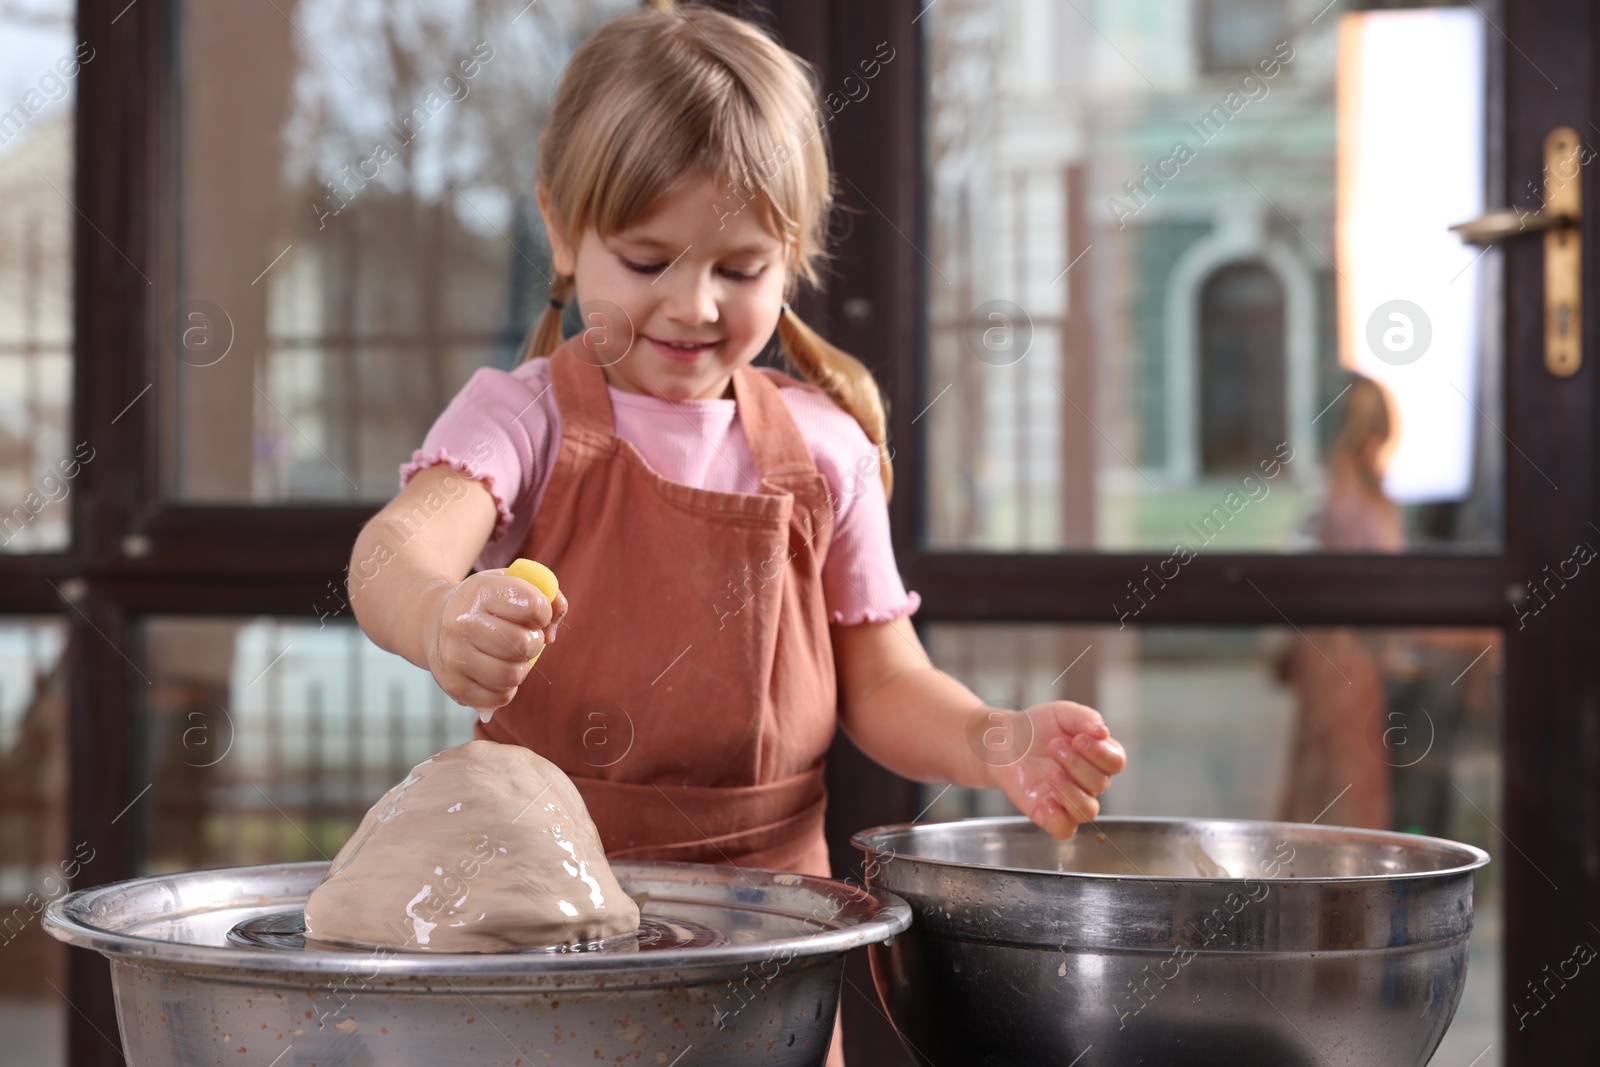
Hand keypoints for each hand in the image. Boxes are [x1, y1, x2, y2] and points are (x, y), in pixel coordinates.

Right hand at [424, 570, 568, 710]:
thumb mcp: (511, 583)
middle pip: (524, 645)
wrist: (434, 621)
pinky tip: (499, 672)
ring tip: (512, 656)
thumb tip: (551, 633)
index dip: (543, 613)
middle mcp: (463, 623)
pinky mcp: (453, 685)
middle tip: (525, 638)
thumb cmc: (484, 603)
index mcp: (481, 591)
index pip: (533, 606)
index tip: (534, 614)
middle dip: (535, 642)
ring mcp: (455, 656)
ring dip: (522, 667)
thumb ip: (547, 597)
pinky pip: (500, 697)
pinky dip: (508, 688)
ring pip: (513, 675)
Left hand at [985, 701, 1126, 839]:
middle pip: (1100, 783)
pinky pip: (1065, 830)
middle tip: (1052, 746)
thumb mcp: (1061, 714)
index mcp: (1098, 756)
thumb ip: (1084, 718)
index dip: (1100, 753)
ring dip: (1070, 792)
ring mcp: (1069, 800)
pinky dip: (1058, 818)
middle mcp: (1088, 781)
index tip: (1078, 738)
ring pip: (1088, 811)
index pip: (1116, 762)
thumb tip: (1103, 732)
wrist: (1003, 740)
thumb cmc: (1036, 727)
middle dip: (1076, 764)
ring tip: (1050, 773)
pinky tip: (1045, 799)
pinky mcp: (1048, 814)